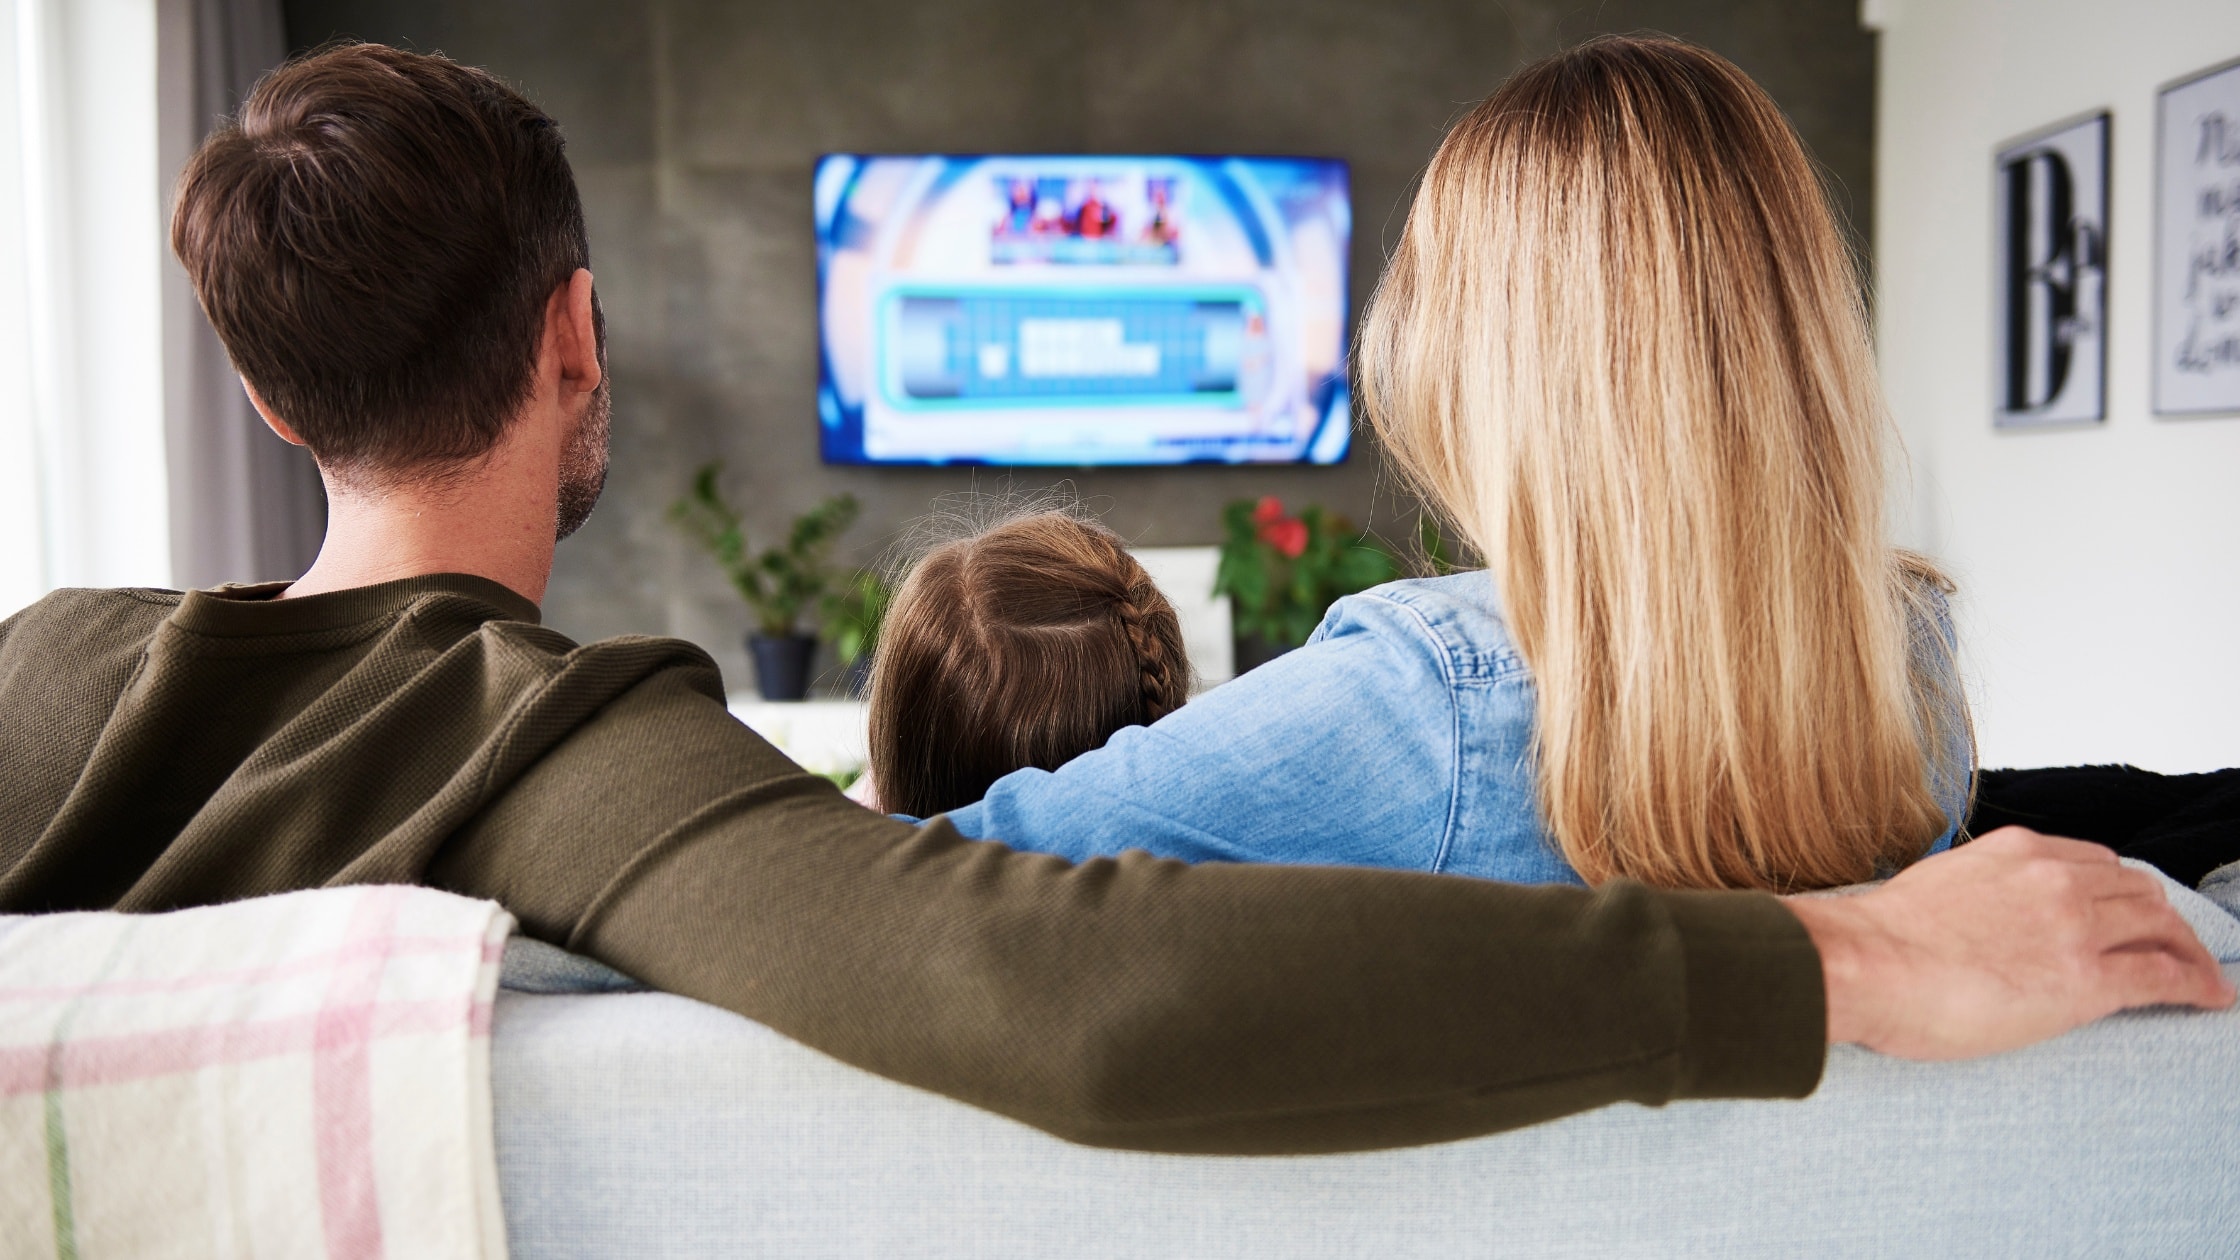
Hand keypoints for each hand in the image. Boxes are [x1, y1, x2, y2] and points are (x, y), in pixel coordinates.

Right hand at [1785, 827, 2234, 1058]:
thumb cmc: (1876, 940)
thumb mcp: (1930, 886)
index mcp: (2014, 850)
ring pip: (2160, 924)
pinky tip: (2212, 997)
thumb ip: (1969, 891)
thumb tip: (1967, 918)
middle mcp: (2054, 876)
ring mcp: (2074, 925)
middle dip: (2162, 917)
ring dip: (2188, 949)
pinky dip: (2199, 983)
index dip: (2120, 890)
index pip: (2093, 862)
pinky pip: (2164, 975)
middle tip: (2173, 944)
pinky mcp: (2085, 978)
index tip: (2125, 911)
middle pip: (2137, 888)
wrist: (1863, 963)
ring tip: (2201, 974)